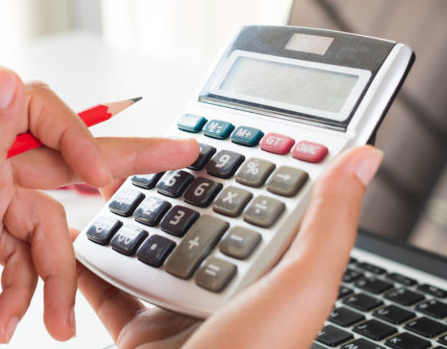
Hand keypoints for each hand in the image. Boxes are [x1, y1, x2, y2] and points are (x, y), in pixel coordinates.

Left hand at [0, 67, 198, 347]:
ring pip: (48, 216)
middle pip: (58, 158)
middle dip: (112, 170)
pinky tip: (10, 316)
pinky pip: (30, 242)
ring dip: (48, 272)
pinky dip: (28, 280)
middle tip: (179, 152)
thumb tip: (6, 76)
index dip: (75, 139)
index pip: (33, 113)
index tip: (100, 181)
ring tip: (50, 319)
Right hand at [76, 145, 382, 348]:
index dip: (256, 159)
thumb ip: (328, 223)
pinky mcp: (139, 328)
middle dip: (181, 179)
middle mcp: (229, 287)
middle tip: (161, 143)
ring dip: (132, 209)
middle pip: (202, 215)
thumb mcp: (300, 289)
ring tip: (115, 174)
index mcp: (272, 274)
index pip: (267, 200)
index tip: (239, 120)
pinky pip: (109, 283)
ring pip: (153, 242)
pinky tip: (80, 228)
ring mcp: (182, 307)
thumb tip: (366, 157)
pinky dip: (91, 258)